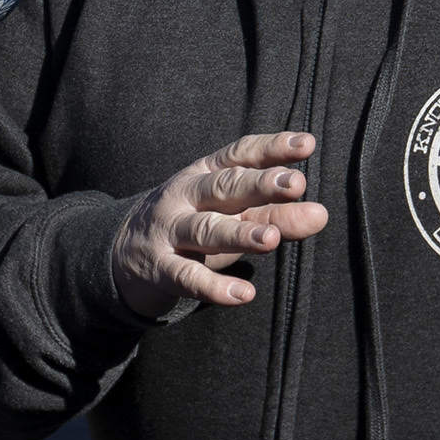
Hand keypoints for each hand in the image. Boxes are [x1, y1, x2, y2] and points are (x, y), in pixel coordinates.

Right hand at [113, 132, 330, 316]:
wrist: (121, 254)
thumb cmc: (191, 226)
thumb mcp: (228, 213)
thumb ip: (273, 212)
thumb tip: (319, 215)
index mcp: (205, 173)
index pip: (240, 154)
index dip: (273, 148)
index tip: (306, 144)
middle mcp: (186, 197)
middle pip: (224, 187)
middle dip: (261, 184)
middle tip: (296, 184)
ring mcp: (169, 231)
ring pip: (206, 230)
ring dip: (239, 233)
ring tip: (271, 238)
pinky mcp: (159, 268)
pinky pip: (187, 277)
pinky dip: (214, 287)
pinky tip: (244, 294)